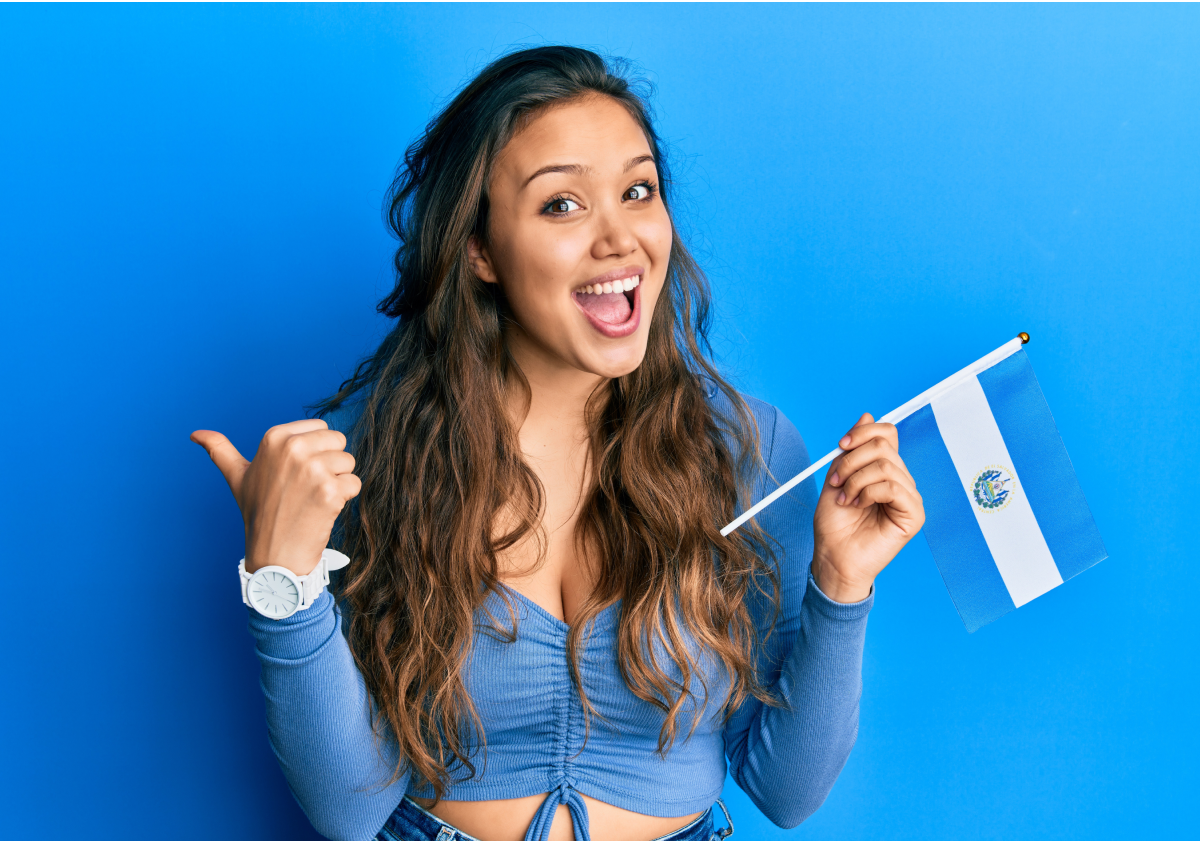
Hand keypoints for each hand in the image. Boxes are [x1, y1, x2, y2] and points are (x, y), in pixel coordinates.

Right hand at [191, 420, 360, 574]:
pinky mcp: (330, 490)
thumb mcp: (237, 477)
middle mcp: (293, 448)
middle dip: (330, 464)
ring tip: (313, 499)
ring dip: (338, 482)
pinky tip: (322, 511)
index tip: (295, 474)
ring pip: (349, 462)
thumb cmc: (258, 514)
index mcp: (274, 438)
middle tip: (306, 488)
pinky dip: (345, 499)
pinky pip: (354, 483)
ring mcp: (312, 469)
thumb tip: (195, 434)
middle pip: (338, 442)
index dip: (315, 452)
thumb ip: (219, 450)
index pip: (322, 428)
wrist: (273, 555)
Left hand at [811, 413, 924, 602]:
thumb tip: (867, 416)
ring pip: (885, 466)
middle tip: (835, 482)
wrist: (832, 557)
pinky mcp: (913, 514)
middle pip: (884, 446)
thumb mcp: (836, 477)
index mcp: (883, 470)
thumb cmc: (834, 524)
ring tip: (844, 499)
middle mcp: (900, 480)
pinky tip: (858, 506)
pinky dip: (868, 492)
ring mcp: (908, 497)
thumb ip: (851, 450)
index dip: (863, 433)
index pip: (887, 434)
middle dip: (852, 461)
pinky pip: (894, 487)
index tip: (841, 446)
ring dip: (855, 480)